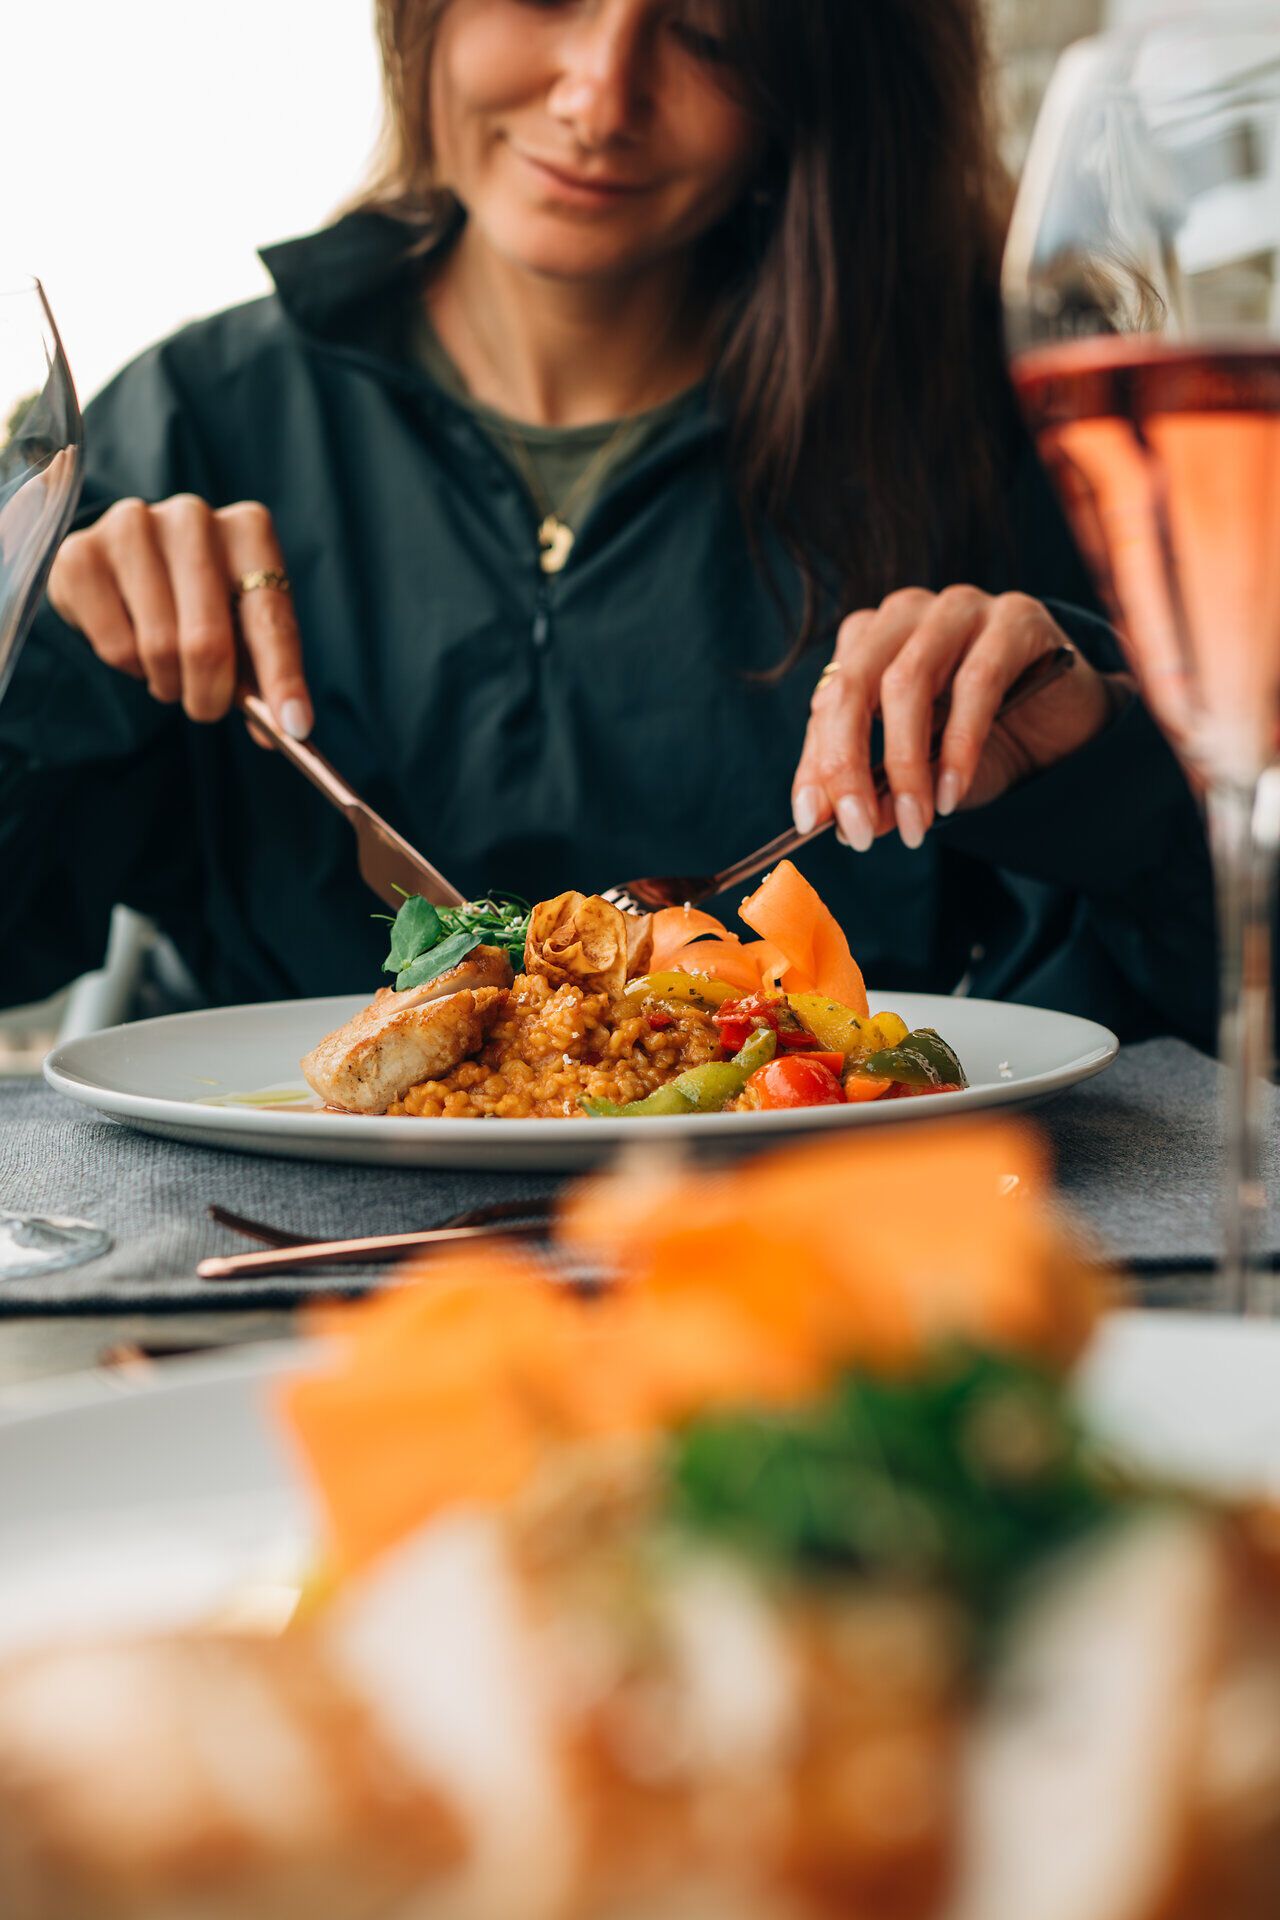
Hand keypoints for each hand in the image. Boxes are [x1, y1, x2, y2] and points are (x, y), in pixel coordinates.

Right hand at [48, 495, 311, 735]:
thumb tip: (288, 727)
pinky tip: (132, 644)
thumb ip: (266, 674)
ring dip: (168, 683)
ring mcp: (133, 528)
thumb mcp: (243, 628)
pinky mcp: (82, 554)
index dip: (283, 680)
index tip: (294, 728)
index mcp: (248, 530)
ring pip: (159, 648)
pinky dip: (129, 667)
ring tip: (168, 670)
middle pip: (208, 643)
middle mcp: (194, 518)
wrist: (124, 567)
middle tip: (207, 708)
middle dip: (210, 695)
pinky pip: (115, 646)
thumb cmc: (200, 603)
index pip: (270, 618)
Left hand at [791, 587, 1116, 850]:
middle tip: (858, 830)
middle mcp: (904, 614)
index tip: (811, 822)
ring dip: (905, 765)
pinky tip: (953, 794)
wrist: (1065, 729)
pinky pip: (976, 683)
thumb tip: (831, 821)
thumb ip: (874, 789)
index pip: (826, 702)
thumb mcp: (919, 775)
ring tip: (914, 823)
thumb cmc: (982, 744)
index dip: (815, 764)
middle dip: (848, 764)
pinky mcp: (1015, 618)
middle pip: (854, 685)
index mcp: (868, 641)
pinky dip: (958, 747)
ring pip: (907, 682)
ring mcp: (959, 607)